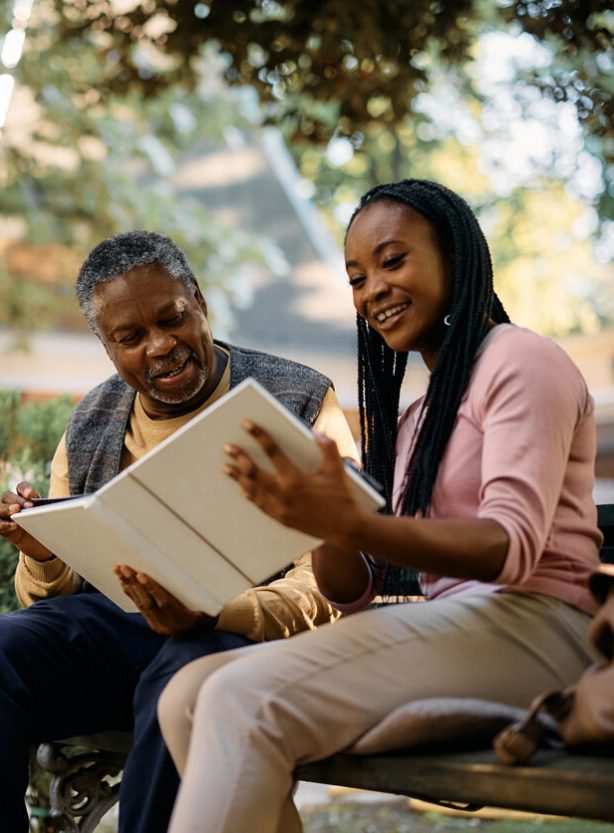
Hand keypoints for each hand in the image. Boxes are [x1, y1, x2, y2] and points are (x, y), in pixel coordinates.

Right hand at [0, 482, 54, 560]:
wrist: (41, 543)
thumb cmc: (45, 524)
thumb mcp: (48, 515)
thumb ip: (49, 508)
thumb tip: (61, 505)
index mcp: (25, 497)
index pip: (21, 487)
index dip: (25, 489)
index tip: (31, 494)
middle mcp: (12, 503)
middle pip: (8, 496)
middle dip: (17, 499)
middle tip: (28, 506)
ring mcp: (5, 515)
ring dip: (6, 508)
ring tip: (16, 511)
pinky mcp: (3, 528)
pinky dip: (3, 524)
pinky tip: (13, 525)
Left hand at [114, 565, 216, 635]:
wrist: (203, 638)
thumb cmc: (209, 617)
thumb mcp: (210, 611)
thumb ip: (203, 599)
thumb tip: (204, 576)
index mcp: (182, 619)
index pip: (164, 602)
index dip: (152, 588)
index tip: (141, 574)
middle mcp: (167, 624)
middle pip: (148, 603)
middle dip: (135, 584)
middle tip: (124, 567)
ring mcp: (158, 626)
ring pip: (141, 604)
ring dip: (129, 586)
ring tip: (119, 571)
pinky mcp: (153, 625)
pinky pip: (140, 608)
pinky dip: (132, 593)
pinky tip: (124, 582)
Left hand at [222, 422, 363, 545]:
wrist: (345, 529)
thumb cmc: (342, 497)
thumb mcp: (337, 469)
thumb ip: (327, 448)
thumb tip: (316, 432)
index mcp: (295, 478)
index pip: (272, 451)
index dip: (258, 436)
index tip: (246, 424)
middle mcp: (283, 494)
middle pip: (254, 473)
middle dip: (239, 458)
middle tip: (227, 448)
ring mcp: (280, 508)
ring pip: (253, 490)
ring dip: (239, 478)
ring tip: (227, 468)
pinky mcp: (281, 519)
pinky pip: (260, 505)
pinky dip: (250, 495)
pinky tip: (243, 489)